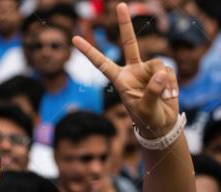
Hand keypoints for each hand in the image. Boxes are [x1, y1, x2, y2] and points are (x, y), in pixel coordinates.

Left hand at [73, 3, 177, 138]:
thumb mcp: (145, 108)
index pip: (101, 63)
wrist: (161, 125)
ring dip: (165, 82)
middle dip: (125, 24)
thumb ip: (152, 91)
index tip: (74, 39)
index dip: (89, 51)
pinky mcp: (162, 73)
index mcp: (119, 80)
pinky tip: (172, 96)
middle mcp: (132, 71)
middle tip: (120, 5)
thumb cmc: (147, 119)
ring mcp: (148, 70)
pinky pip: (169, 72)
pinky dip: (172, 84)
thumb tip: (161, 73)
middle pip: (130, 43)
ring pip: (159, 65)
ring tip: (165, 97)